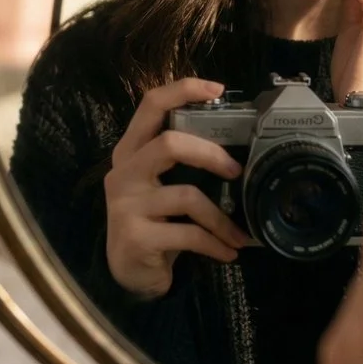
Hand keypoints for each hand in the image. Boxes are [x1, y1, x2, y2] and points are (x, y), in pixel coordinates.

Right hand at [104, 77, 250, 298]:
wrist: (128, 274)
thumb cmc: (153, 220)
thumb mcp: (159, 184)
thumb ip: (181, 161)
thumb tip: (236, 147)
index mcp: (130, 150)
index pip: (150, 105)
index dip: (183, 90)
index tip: (217, 89)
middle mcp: (124, 172)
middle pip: (169, 144)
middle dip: (211, 154)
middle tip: (235, 170)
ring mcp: (126, 205)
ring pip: (187, 195)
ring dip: (221, 217)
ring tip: (239, 232)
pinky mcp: (136, 237)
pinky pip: (188, 233)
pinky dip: (215, 242)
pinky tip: (228, 251)